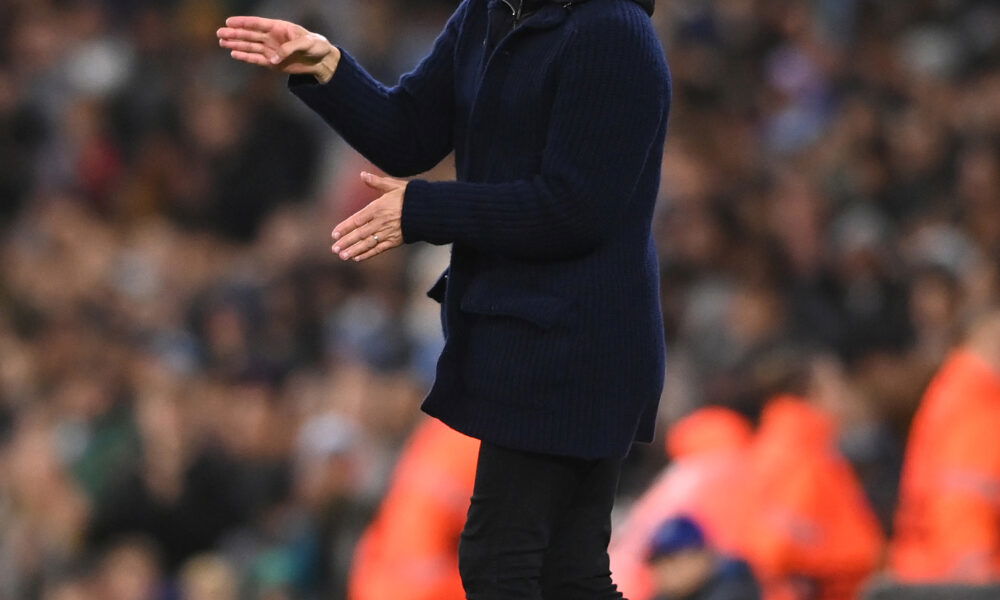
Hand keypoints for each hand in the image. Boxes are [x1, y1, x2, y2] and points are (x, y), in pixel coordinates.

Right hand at [217, 16, 340, 82]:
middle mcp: (272, 38)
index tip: (229, 22)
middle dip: (234, 34)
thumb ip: (289, 48)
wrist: (322, 60)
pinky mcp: (273, 63)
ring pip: (250, 47)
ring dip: (236, 45)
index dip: (243, 23)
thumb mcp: (306, 43)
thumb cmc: (317, 46)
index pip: (257, 24)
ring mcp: (271, 50)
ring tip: (222, 42)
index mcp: (279, 27)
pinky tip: (234, 54)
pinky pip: (256, 59)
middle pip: (250, 35)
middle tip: (219, 33)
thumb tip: (273, 58)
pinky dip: (245, 57)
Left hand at [332, 172, 407, 261]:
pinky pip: (379, 249)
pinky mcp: (395, 241)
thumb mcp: (393, 185)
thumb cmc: (410, 196)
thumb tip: (362, 174)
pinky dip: (368, 254)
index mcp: (378, 208)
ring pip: (368, 243)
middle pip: (360, 234)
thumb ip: (376, 182)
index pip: (357, 219)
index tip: (334, 234)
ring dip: (354, 250)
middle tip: (334, 249)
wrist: (429, 210)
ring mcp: (388, 233)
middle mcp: (381, 222)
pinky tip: (358, 258)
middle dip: (346, 242)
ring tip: (343, 256)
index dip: (345, 227)